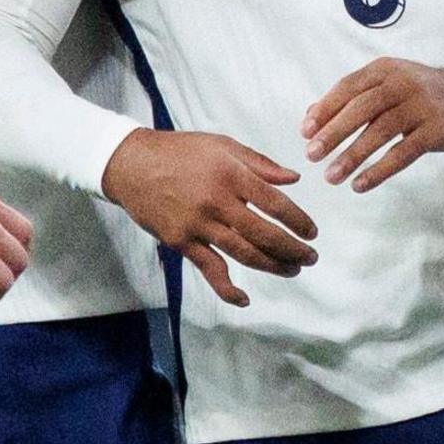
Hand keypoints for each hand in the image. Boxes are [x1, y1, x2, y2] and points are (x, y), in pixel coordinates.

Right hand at [100, 130, 317, 306]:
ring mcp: (198, 224)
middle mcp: (217, 201)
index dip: (298, 221)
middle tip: (310, 257)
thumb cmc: (180, 151)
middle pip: (263, 233)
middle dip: (292, 249)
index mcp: (231, 174)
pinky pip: (209, 269)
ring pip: (243, 253)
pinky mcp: (182, 242)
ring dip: (272, 266)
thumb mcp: (222, 144)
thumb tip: (294, 179)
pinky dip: (227, 287)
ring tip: (292, 270)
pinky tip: (243, 298)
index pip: (274, 203)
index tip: (312, 231)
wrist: (132, 165)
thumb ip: (259, 163)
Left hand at [301, 59, 443, 190]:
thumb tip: (309, 116)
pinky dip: (380, 170)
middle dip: (334, 132)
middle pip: (362, 108)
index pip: (348, 87)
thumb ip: (348, 99)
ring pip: (381, 131)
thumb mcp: (383, 85)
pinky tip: (361, 184)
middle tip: (311, 155)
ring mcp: (421, 106)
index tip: (305, 132)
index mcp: (383, 70)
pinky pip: (404, 152)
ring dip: (353, 155)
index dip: (325, 109)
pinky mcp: (436, 130)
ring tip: (332, 177)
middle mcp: (401, 83)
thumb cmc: (414, 93)